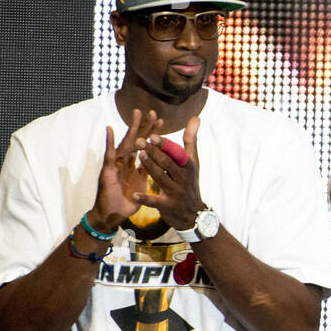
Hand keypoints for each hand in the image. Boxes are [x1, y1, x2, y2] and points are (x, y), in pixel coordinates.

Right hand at [90, 108, 162, 229]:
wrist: (112, 216)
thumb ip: (145, 174)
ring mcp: (116, 165)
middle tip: (153, 112)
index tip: (161, 121)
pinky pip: (109, 155)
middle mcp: (125, 162)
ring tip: (137, 113)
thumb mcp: (140, 186)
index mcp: (134, 166)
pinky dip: (109, 142)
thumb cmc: (125, 202)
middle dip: (144, 126)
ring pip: (125, 143)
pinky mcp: (108, 171)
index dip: (152, 134)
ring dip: (131, 128)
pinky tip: (109, 129)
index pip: (145, 146)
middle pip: (136, 140)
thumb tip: (154, 167)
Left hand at [134, 116, 205, 230]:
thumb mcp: (193, 162)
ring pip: (161, 178)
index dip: (165, 144)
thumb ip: (191, 140)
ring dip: (150, 167)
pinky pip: (155, 202)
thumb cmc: (189, 182)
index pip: (176, 153)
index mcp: (188, 166)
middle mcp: (183, 178)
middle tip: (139, 141)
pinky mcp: (167, 206)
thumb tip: (195, 118)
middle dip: (153, 152)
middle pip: (167, 163)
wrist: (192, 213)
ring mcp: (175, 192)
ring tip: (138, 156)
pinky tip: (135, 194)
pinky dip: (145, 199)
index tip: (153, 135)